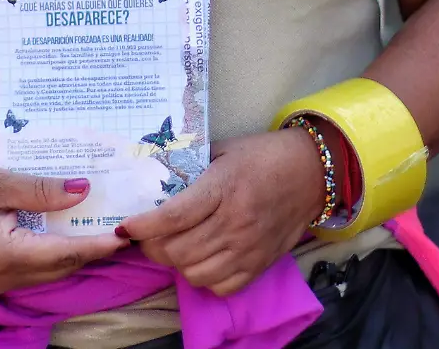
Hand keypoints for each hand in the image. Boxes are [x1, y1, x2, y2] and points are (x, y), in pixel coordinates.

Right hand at [0, 169, 126, 293]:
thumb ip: (42, 189)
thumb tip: (84, 190)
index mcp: (8, 255)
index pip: (68, 253)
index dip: (101, 244)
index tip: (129, 232)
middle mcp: (7, 278)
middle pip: (64, 267)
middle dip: (95, 250)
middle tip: (124, 226)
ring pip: (51, 272)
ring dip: (77, 252)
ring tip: (103, 228)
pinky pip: (36, 270)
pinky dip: (57, 253)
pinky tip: (68, 232)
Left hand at [117, 129, 325, 296]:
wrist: (312, 172)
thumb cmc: (262, 156)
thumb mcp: (222, 150)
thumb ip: (190, 167)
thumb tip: (154, 181)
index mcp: (223, 188)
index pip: (174, 216)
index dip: (144, 226)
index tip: (126, 227)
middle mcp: (235, 222)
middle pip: (178, 250)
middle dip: (152, 246)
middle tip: (146, 236)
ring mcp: (249, 247)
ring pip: (195, 273)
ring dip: (176, 263)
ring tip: (173, 247)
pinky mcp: (260, 264)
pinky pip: (221, 287)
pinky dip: (204, 278)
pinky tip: (201, 259)